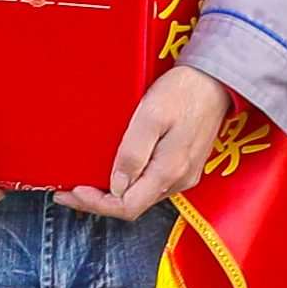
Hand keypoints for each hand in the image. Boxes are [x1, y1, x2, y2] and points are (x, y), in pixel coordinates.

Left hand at [74, 61, 242, 217]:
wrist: (216, 80)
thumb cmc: (184, 91)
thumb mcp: (151, 116)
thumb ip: (133, 153)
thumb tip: (116, 186)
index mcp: (169, 171)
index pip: (127, 207)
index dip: (96, 204)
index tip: (73, 191)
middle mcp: (178, 180)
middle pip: (133, 206)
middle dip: (99, 202)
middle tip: (69, 190)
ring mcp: (184, 175)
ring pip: (142, 196)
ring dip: (113, 194)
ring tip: (87, 181)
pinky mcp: (185, 166)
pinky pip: (152, 184)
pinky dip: (130, 183)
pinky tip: (115, 171)